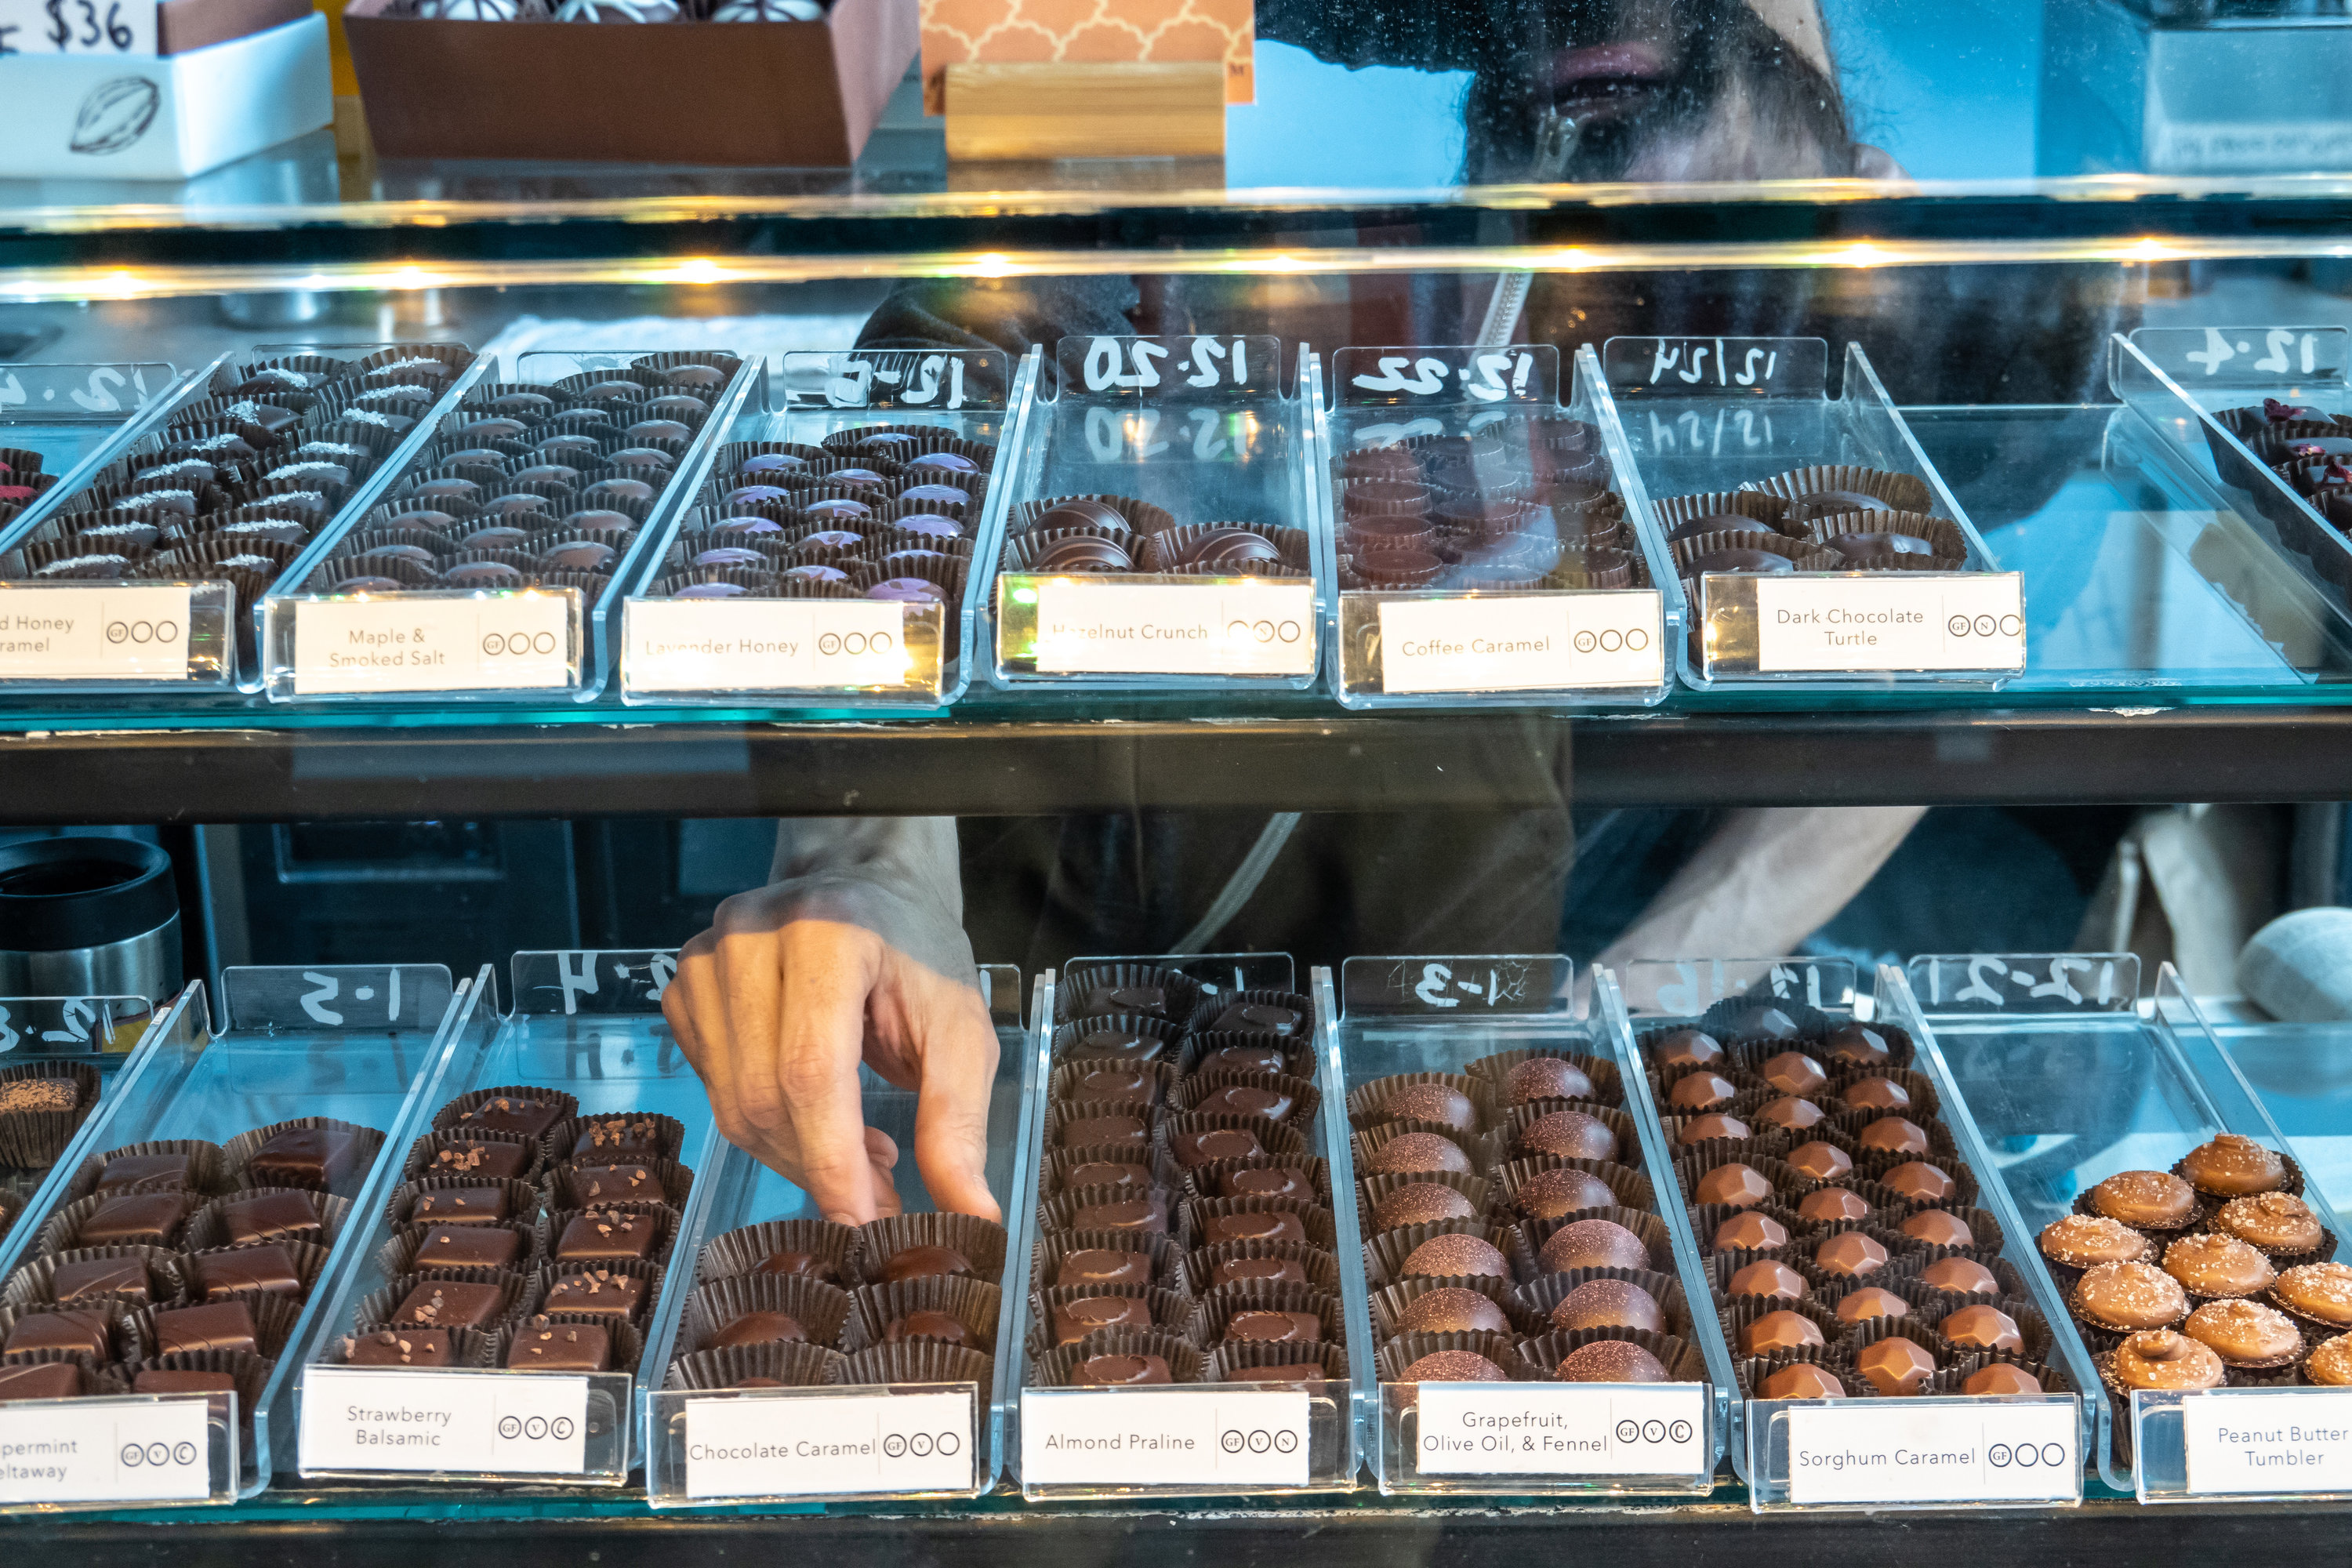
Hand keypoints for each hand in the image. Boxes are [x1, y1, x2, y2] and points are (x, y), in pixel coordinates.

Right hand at [663, 881, 1001, 1225]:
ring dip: (795, 1154)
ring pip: (733, 1106)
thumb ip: (958, 1121)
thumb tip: (970, 1218)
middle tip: (879, 1194)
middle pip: (764, 1096)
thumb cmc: (920, 954)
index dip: (834, 1159)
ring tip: (859, 1150)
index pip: (811, 1071)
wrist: (870, 887)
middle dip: (821, 1167)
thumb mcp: (960, 1029)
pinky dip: (765, 1126)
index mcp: (828, 934)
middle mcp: (751, 939)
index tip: (866, 1223)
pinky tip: (815, 1115)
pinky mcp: (685, 989)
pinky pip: (713, 1091)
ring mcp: (706, 961)